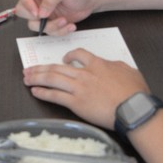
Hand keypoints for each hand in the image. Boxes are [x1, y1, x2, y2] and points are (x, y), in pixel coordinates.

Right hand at [14, 0, 99, 33]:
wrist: (90, 1)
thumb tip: (41, 11)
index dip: (25, 1)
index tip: (37, 11)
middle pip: (21, 9)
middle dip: (35, 17)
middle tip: (48, 16)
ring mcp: (42, 10)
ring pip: (33, 24)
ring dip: (50, 26)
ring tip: (64, 21)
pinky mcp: (49, 21)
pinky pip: (46, 31)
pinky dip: (58, 31)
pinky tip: (69, 25)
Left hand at [23, 48, 149, 128]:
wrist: (133, 109)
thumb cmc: (135, 92)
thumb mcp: (129, 71)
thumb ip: (117, 66)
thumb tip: (112, 66)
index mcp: (97, 64)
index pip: (78, 54)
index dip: (68, 56)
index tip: (63, 59)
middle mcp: (84, 74)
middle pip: (58, 67)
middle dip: (41, 68)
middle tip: (30, 69)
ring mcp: (79, 88)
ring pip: (53, 79)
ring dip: (37, 78)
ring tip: (27, 78)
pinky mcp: (76, 103)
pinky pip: (55, 96)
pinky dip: (43, 92)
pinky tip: (35, 91)